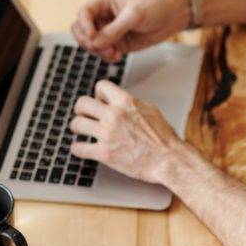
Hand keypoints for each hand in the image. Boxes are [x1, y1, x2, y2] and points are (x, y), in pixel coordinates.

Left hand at [69, 80, 187, 183]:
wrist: (168, 159)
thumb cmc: (163, 138)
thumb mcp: (150, 110)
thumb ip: (130, 104)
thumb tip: (120, 101)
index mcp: (125, 102)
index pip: (101, 86)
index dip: (98, 95)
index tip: (99, 102)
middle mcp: (114, 115)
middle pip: (82, 103)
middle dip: (82, 110)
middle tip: (84, 116)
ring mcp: (107, 134)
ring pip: (76, 124)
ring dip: (77, 128)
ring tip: (81, 131)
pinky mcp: (104, 153)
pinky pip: (78, 148)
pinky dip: (78, 149)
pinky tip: (83, 149)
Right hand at [71, 0, 188, 61]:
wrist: (172, 17)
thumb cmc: (155, 7)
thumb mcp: (135, 15)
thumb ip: (114, 30)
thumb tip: (96, 43)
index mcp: (104, 1)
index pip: (84, 12)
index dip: (84, 25)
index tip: (92, 36)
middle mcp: (103, 16)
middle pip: (81, 30)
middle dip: (87, 41)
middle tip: (98, 48)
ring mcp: (108, 31)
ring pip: (90, 44)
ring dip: (97, 51)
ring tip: (112, 53)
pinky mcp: (116, 44)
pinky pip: (102, 53)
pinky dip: (106, 57)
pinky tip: (117, 57)